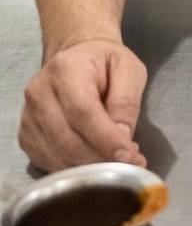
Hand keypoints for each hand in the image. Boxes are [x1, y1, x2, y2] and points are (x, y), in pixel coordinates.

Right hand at [18, 38, 147, 172]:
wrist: (74, 56)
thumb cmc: (105, 63)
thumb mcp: (128, 69)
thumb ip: (126, 102)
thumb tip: (122, 139)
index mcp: (65, 70)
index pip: (82, 112)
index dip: (105, 139)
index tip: (129, 156)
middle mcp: (39, 93)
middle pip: (67, 139)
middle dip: (101, 158)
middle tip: (131, 162)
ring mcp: (28, 117)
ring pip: (58, 155)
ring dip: (90, 167)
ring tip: (118, 161)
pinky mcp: (26, 136)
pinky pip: (49, 162)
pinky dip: (75, 169)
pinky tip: (96, 162)